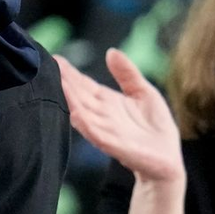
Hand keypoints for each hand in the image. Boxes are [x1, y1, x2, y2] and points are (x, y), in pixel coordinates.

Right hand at [57, 48, 183, 184]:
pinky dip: (83, 121)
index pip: (83, 83)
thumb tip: (111, 51)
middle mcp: (100, 113)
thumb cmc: (157, 128)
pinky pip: (94, 131)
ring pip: (81, 110)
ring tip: (57, 81)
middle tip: (46, 65)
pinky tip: (74, 110)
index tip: (55, 58)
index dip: (69, 72)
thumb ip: (127, 74)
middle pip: (78, 94)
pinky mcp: (112, 144)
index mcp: (106, 100)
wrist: (168, 161)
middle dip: (63, 80)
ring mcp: (104, 128)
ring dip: (69, 98)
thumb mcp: (144, 93)